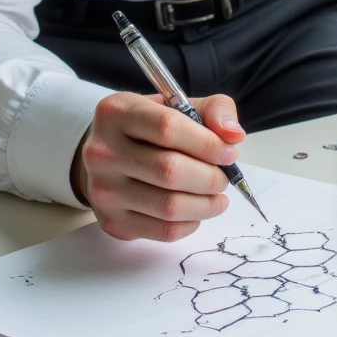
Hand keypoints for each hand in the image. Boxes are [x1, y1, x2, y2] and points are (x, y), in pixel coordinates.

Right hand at [71, 91, 244, 241]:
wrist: (106, 158)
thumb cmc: (149, 129)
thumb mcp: (178, 105)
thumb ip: (213, 110)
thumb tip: (233, 136)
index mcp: (117, 113)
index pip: (168, 128)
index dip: (207, 143)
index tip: (227, 152)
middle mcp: (102, 152)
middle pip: (170, 170)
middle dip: (210, 177)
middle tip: (223, 177)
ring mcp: (103, 190)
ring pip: (169, 206)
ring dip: (206, 204)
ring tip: (216, 195)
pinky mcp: (112, 222)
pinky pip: (164, 231)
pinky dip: (191, 223)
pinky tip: (196, 210)